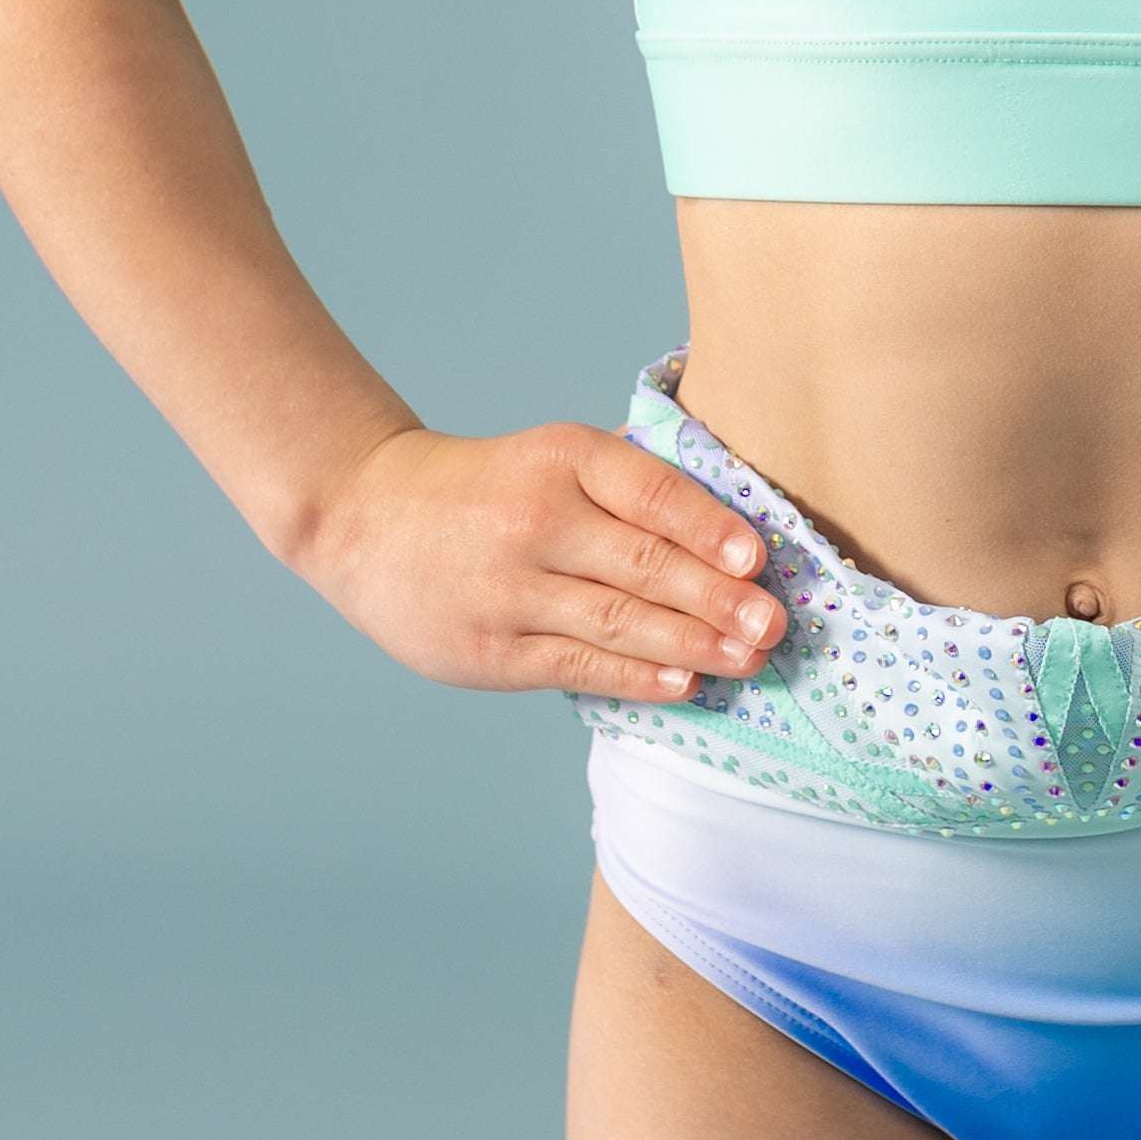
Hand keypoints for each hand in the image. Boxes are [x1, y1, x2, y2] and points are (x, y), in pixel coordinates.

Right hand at [299, 420, 784, 700]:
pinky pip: (578, 667)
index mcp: (562, 459)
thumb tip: (733, 520)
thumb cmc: (488, 488)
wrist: (366, 518)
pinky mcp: (491, 651)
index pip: (649, 494)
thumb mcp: (553, 457)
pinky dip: (637, 677)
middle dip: (717, 600)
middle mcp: (535, 521)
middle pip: (641, 565)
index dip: (708, 529)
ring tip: (748, 657)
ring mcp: (509, 591)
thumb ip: (629, 483)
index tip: (757, 558)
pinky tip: (684, 682)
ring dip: (692, 644)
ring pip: (617, 622)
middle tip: (774, 624)